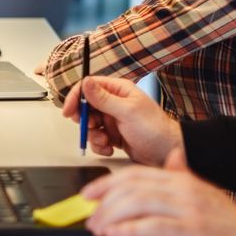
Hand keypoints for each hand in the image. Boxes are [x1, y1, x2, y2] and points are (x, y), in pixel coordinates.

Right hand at [60, 76, 181, 165]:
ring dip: (93, 135)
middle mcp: (114, 103)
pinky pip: (96, 138)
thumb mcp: (127, 112)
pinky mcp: (112, 134)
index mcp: (119, 90)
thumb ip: (103, 98)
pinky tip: (109, 147)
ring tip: (105, 140)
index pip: (89, 87)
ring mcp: (112, 119)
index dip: (76, 97)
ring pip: (89, 124)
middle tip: (89, 126)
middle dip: (85, 119)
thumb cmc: (155, 129)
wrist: (166, 153)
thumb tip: (86, 83)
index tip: (69, 111)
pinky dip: (99, 145)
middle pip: (86, 106)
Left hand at [81, 151, 235, 235]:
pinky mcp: (191, 231)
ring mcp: (187, 209)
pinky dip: (128, 230)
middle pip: (131, 186)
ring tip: (96, 228)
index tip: (88, 193)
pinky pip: (151, 226)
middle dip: (104, 200)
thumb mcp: (205, 195)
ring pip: (137, 203)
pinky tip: (114, 235)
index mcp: (182, 179)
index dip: (107, 182)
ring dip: (110, 216)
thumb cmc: (229, 228)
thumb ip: (184, 177)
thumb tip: (172, 159)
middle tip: (88, 215)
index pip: (135, 173)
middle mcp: (183, 189)